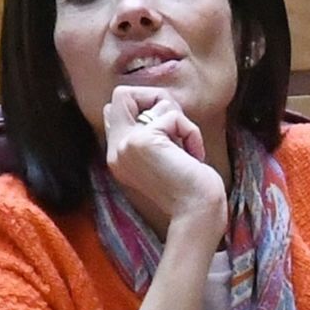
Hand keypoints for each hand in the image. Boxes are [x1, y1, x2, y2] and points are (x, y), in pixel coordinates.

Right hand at [100, 85, 230, 244]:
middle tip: (175, 128)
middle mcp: (115, 151)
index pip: (112, 109)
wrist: (197, 214)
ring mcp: (125, 145)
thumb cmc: (191, 189)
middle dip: (155, 100)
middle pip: (121, 94)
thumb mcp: (163, 157)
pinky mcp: (142, 141)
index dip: (143, 107)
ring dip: (178, 118)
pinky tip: (193, 155)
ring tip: (186, 147)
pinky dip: (190, 130)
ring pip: (153, 99)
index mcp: (118, 156)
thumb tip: (157, 102)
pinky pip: (171, 114)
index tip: (168, 132)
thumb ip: (152, 134)